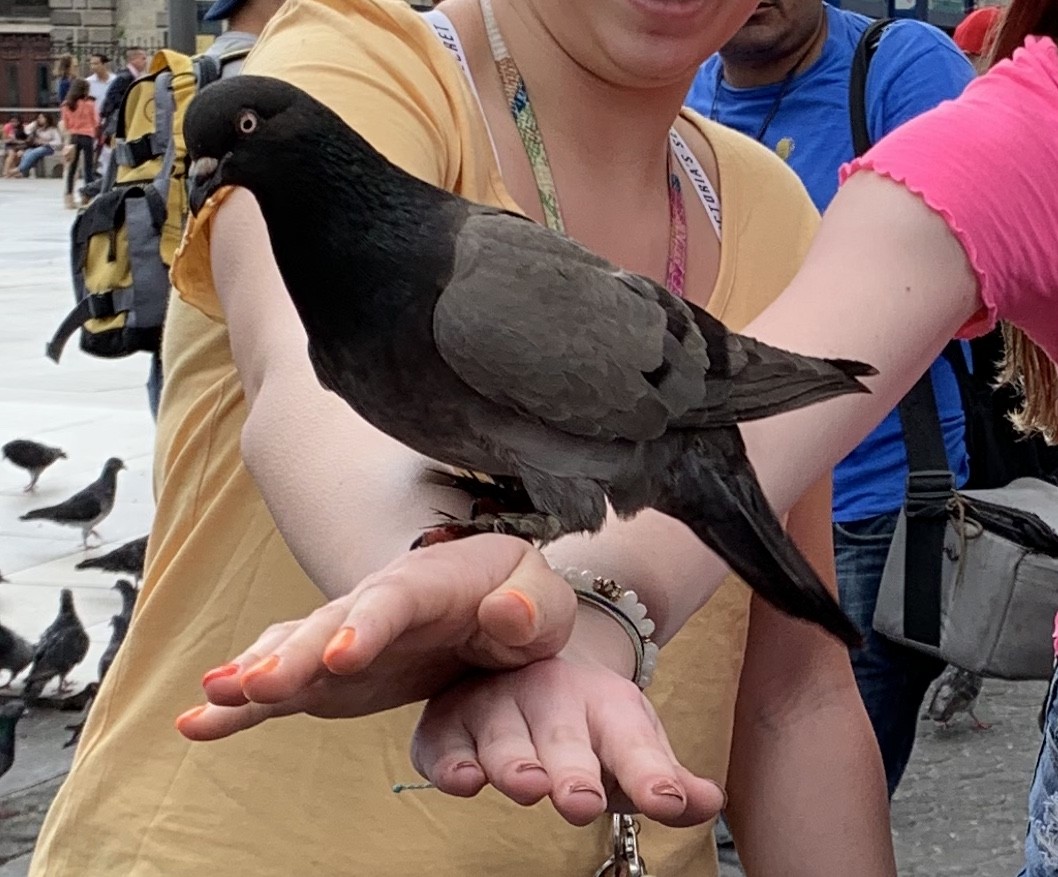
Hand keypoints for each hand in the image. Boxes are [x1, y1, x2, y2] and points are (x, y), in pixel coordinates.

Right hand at [176, 534, 575, 738]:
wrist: (492, 605)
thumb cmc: (518, 597)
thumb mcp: (544, 600)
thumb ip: (532, 604)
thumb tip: (505, 614)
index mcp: (430, 582)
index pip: (394, 600)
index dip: (366, 626)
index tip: (342, 656)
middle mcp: (375, 606)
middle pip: (327, 626)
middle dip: (290, 655)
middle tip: (249, 686)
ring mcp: (346, 638)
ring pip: (292, 651)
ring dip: (253, 673)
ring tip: (210, 700)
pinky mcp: (330, 674)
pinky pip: (282, 688)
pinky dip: (242, 707)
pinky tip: (197, 726)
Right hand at [410, 613, 726, 827]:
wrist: (525, 656)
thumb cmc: (585, 722)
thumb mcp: (632, 743)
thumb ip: (664, 776)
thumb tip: (708, 801)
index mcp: (605, 704)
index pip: (633, 741)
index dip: (650, 772)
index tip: (667, 799)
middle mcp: (549, 695)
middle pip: (562, 737)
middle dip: (572, 771)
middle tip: (582, 801)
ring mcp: (496, 703)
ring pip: (500, 735)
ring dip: (512, 761)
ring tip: (526, 785)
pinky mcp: (448, 720)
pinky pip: (442, 742)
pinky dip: (449, 761)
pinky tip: (461, 779)